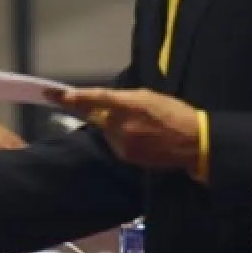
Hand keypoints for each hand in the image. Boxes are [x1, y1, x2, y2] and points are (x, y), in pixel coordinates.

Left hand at [47, 87, 199, 174]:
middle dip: (95, 111)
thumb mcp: (149, 97)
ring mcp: (124, 144)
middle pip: (96, 116)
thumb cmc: (173, 113)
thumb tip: (102, 101)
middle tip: (107, 109)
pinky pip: (115, 144)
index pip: (97, 99)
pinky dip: (120, 138)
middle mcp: (123, 125)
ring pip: (106, 131)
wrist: (194, 143)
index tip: (56, 95)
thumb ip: (123, 99)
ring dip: (112, 126)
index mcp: (130, 105)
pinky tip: (140, 137)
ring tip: (138, 125)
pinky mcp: (127, 157)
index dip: (75, 97)